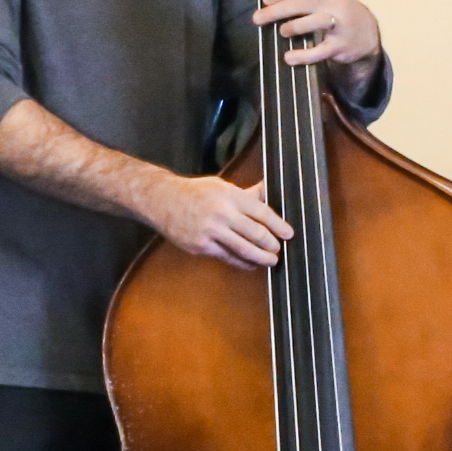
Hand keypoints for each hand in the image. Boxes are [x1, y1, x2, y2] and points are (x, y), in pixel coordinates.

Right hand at [147, 173, 291, 267]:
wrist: (163, 201)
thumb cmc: (196, 192)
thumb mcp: (222, 186)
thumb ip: (247, 194)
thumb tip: (270, 190)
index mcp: (230, 195)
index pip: (261, 212)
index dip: (278, 225)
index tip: (289, 234)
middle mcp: (221, 213)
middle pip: (255, 233)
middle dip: (272, 244)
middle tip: (279, 249)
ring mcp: (210, 231)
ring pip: (243, 249)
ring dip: (261, 257)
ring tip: (272, 260)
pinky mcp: (201, 246)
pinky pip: (228, 257)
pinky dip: (243, 263)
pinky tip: (251, 264)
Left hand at [256, 0, 381, 76]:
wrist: (368, 34)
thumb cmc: (340, 12)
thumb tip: (272, 1)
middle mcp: (337, 4)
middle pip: (301, 4)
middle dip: (275, 11)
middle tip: (258, 18)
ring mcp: (340, 26)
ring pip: (310, 23)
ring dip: (291, 27)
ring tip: (282, 32)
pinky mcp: (340, 47)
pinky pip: (317, 52)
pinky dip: (301, 56)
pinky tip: (288, 57)